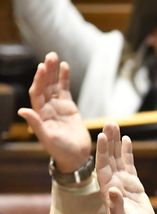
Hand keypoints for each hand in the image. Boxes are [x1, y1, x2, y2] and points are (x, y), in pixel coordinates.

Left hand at [18, 52, 90, 174]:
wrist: (75, 156)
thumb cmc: (60, 150)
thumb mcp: (47, 138)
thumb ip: (36, 124)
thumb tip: (22, 110)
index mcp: (40, 114)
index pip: (37, 92)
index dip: (39, 80)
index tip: (42, 67)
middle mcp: (46, 107)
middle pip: (45, 85)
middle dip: (47, 71)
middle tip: (50, 56)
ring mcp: (57, 106)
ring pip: (54, 85)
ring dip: (54, 72)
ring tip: (55, 57)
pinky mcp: (68, 107)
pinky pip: (65, 90)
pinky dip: (64, 79)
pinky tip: (65, 67)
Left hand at [96, 123, 156, 213]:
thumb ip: (117, 207)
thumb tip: (113, 191)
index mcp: (108, 191)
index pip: (102, 167)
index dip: (102, 152)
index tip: (101, 136)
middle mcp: (113, 185)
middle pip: (109, 158)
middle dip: (108, 141)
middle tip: (110, 122)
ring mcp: (123, 184)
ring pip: (118, 159)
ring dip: (116, 143)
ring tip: (115, 125)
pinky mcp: (134, 187)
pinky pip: (129, 166)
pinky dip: (127, 153)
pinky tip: (127, 140)